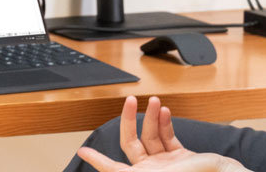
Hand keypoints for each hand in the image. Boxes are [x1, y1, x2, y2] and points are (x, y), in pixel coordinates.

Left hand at [77, 96, 250, 171]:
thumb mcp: (159, 171)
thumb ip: (127, 170)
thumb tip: (94, 161)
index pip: (115, 171)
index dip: (98, 161)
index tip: (83, 151)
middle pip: (133, 144)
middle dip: (129, 121)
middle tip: (130, 101)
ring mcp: (168, 165)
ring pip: (151, 137)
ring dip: (151, 118)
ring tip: (154, 101)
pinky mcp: (182, 157)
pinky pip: (168, 138)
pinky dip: (165, 124)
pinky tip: (164, 112)